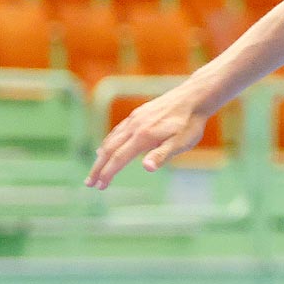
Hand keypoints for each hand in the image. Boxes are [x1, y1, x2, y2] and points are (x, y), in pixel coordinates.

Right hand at [86, 88, 210, 187]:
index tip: (99, 186)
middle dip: (98, 167)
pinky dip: (109, 141)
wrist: (194, 97)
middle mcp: (135, 126)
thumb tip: (146, 168)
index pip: (119, 158)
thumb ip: (162, 155)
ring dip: (101, 156)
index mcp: (144, 136)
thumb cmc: (190, 123)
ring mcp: (135, 119)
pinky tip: (108, 146)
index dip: (107, 173)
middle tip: (89, 183)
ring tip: (96, 169)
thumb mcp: (181, 143)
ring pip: (112, 138)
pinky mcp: (138, 114)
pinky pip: (118, 130)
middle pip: (109, 149)